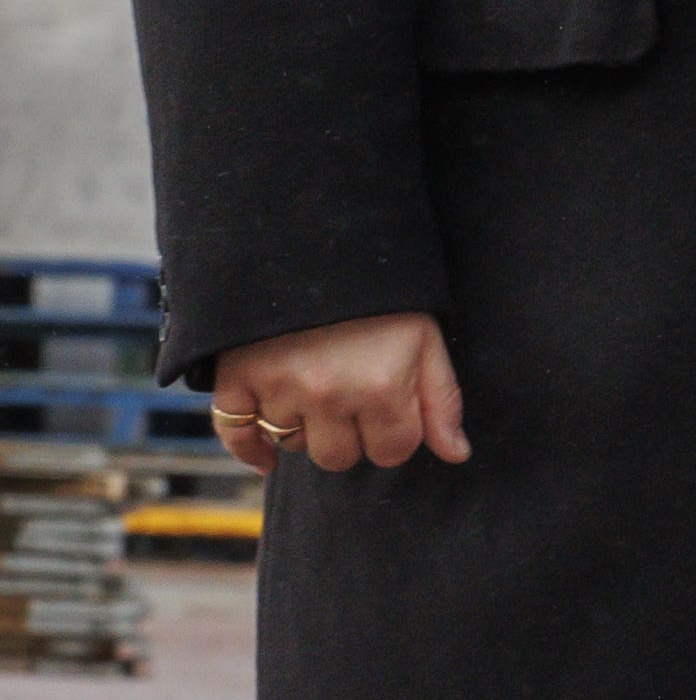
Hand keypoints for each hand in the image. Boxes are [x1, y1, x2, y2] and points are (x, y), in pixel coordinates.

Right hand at [212, 312, 467, 472]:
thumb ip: (442, 402)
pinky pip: (235, 433)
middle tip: (353, 399)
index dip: (396, 435)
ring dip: (307, 428)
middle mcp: (328, 394)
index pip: (391, 452)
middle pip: (338, 458)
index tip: (392, 412)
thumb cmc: (382, 297)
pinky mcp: (237, 376)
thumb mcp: (426, 340)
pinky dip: (249, 449)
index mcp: (381, 387)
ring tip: (317, 388)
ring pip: (292, 444)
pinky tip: (266, 456)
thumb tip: (457, 455)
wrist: (316, 241)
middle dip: (352, 437)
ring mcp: (278, 387)